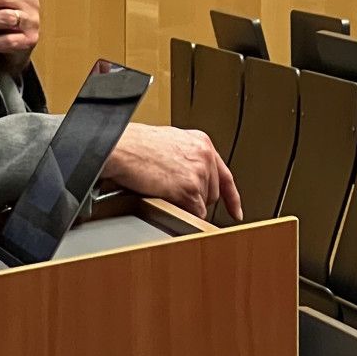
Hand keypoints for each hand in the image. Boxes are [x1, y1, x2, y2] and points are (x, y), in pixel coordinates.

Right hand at [100, 123, 241, 222]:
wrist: (120, 148)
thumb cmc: (134, 145)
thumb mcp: (169, 143)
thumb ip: (186, 157)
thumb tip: (190, 177)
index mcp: (201, 142)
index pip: (224, 175)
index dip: (231, 197)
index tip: (236, 212)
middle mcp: (205, 155)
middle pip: (212, 193)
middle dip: (196, 199)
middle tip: (173, 194)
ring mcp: (199, 172)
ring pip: (203, 205)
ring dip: (185, 205)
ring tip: (163, 191)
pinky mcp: (190, 189)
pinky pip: (194, 213)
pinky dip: (182, 213)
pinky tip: (167, 201)